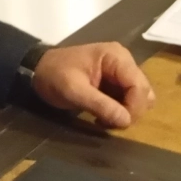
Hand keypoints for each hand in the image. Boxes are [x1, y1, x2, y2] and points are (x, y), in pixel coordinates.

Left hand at [32, 42, 154, 128]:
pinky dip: (121, 110)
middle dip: (131, 111)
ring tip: (106, 120)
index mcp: (116, 57)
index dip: (134, 108)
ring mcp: (120, 71)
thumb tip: (126, 121)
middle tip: (109, 123)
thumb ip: (100, 105)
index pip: (139, 85)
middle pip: (143, 91)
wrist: (37, 70)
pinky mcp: (115, 81)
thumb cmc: (53, 76)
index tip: (118, 123)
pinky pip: (128, 98)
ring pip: (139, 96)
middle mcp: (123, 61)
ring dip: (127, 112)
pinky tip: (104, 116)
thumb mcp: (73, 90)